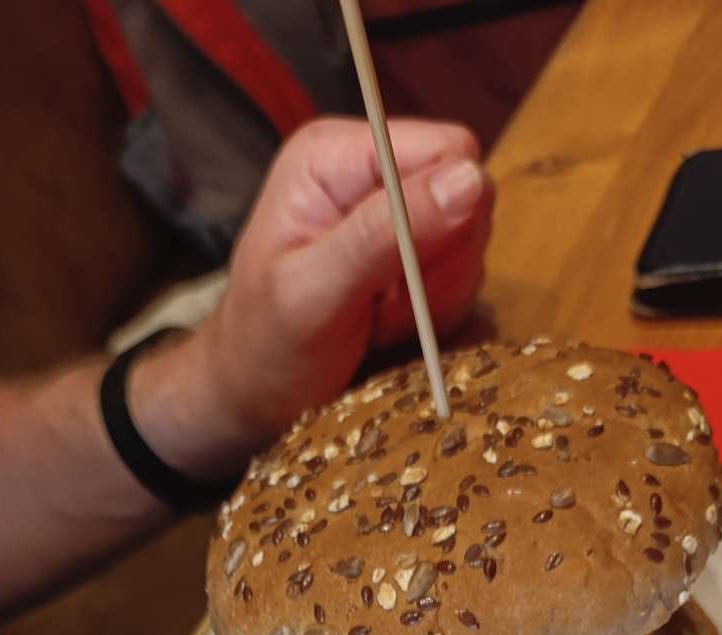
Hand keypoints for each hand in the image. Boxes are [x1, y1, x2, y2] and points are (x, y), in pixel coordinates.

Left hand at [134, 116, 491, 475]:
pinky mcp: (412, 253)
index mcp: (335, 155)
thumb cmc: (265, 348)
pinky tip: (386, 325)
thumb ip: (383, 234)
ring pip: (470, 241)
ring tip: (376, 319)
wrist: (251, 396)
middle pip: (469, 195)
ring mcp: (394, 212)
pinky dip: (434, 312)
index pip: (448, 151)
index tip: (399, 277)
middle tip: (382, 308)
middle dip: (438, 265)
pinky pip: (462, 276)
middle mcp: (370, 170)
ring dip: (434, 296)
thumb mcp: (313, 294)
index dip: (445, 217)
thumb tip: (470, 180)